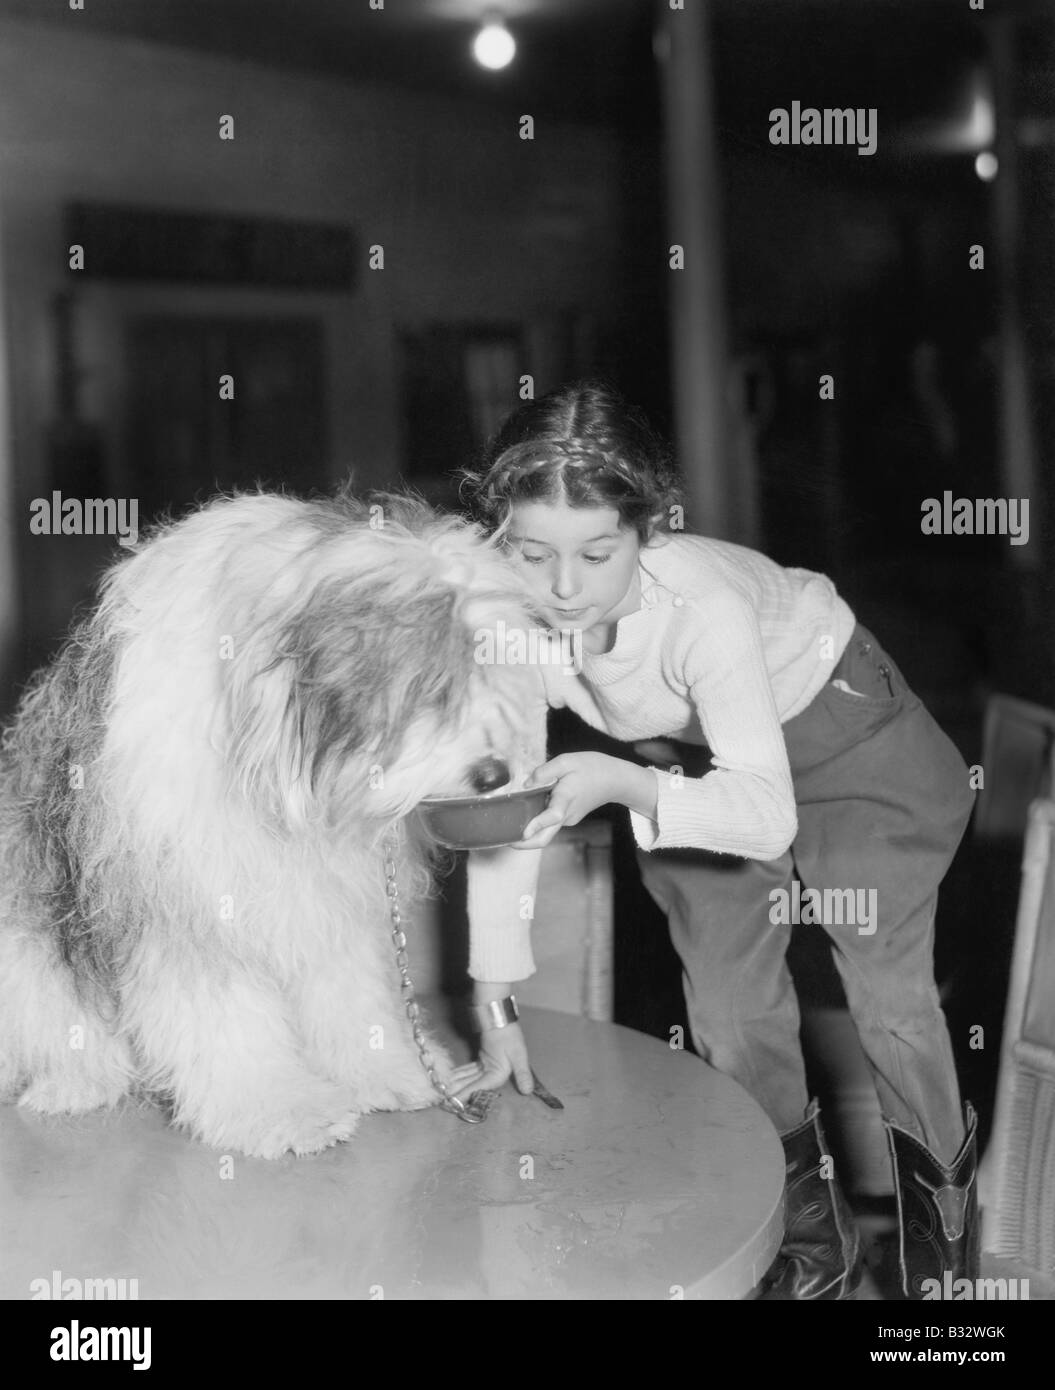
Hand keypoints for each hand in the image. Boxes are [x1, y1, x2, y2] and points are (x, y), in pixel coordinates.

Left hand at [447, 1021, 534, 1097]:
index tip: (455, 1101)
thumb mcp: (517, 1054)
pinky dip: (460, 1074)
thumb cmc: (509, 1034)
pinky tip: (450, 1078)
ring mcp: (487, 1066)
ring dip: (457, 1083)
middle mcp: (494, 1073)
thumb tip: (528, 1090)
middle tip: (444, 1098)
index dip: (469, 1094)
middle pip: (474, 1084)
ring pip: (470, 1078)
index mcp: (501, 1074)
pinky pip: (469, 1070)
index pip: (482, 1087)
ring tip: (443, 1090)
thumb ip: (521, 1073)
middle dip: (459, 1090)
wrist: (500, 1016)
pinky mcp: (482, 1060)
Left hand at [509, 752, 656, 849]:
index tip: (522, 833)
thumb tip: (526, 784)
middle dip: (524, 844)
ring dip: (529, 829)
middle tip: (505, 840)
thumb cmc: (592, 767)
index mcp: (566, 798)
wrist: (615, 780)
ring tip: (511, 819)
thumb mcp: (567, 761)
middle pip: (545, 837)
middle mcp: (566, 814)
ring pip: (545, 830)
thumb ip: (544, 771)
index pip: (552, 816)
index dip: (537, 825)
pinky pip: (550, 822)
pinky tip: (529, 808)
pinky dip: (538, 820)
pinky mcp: (568, 818)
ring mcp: (568, 819)